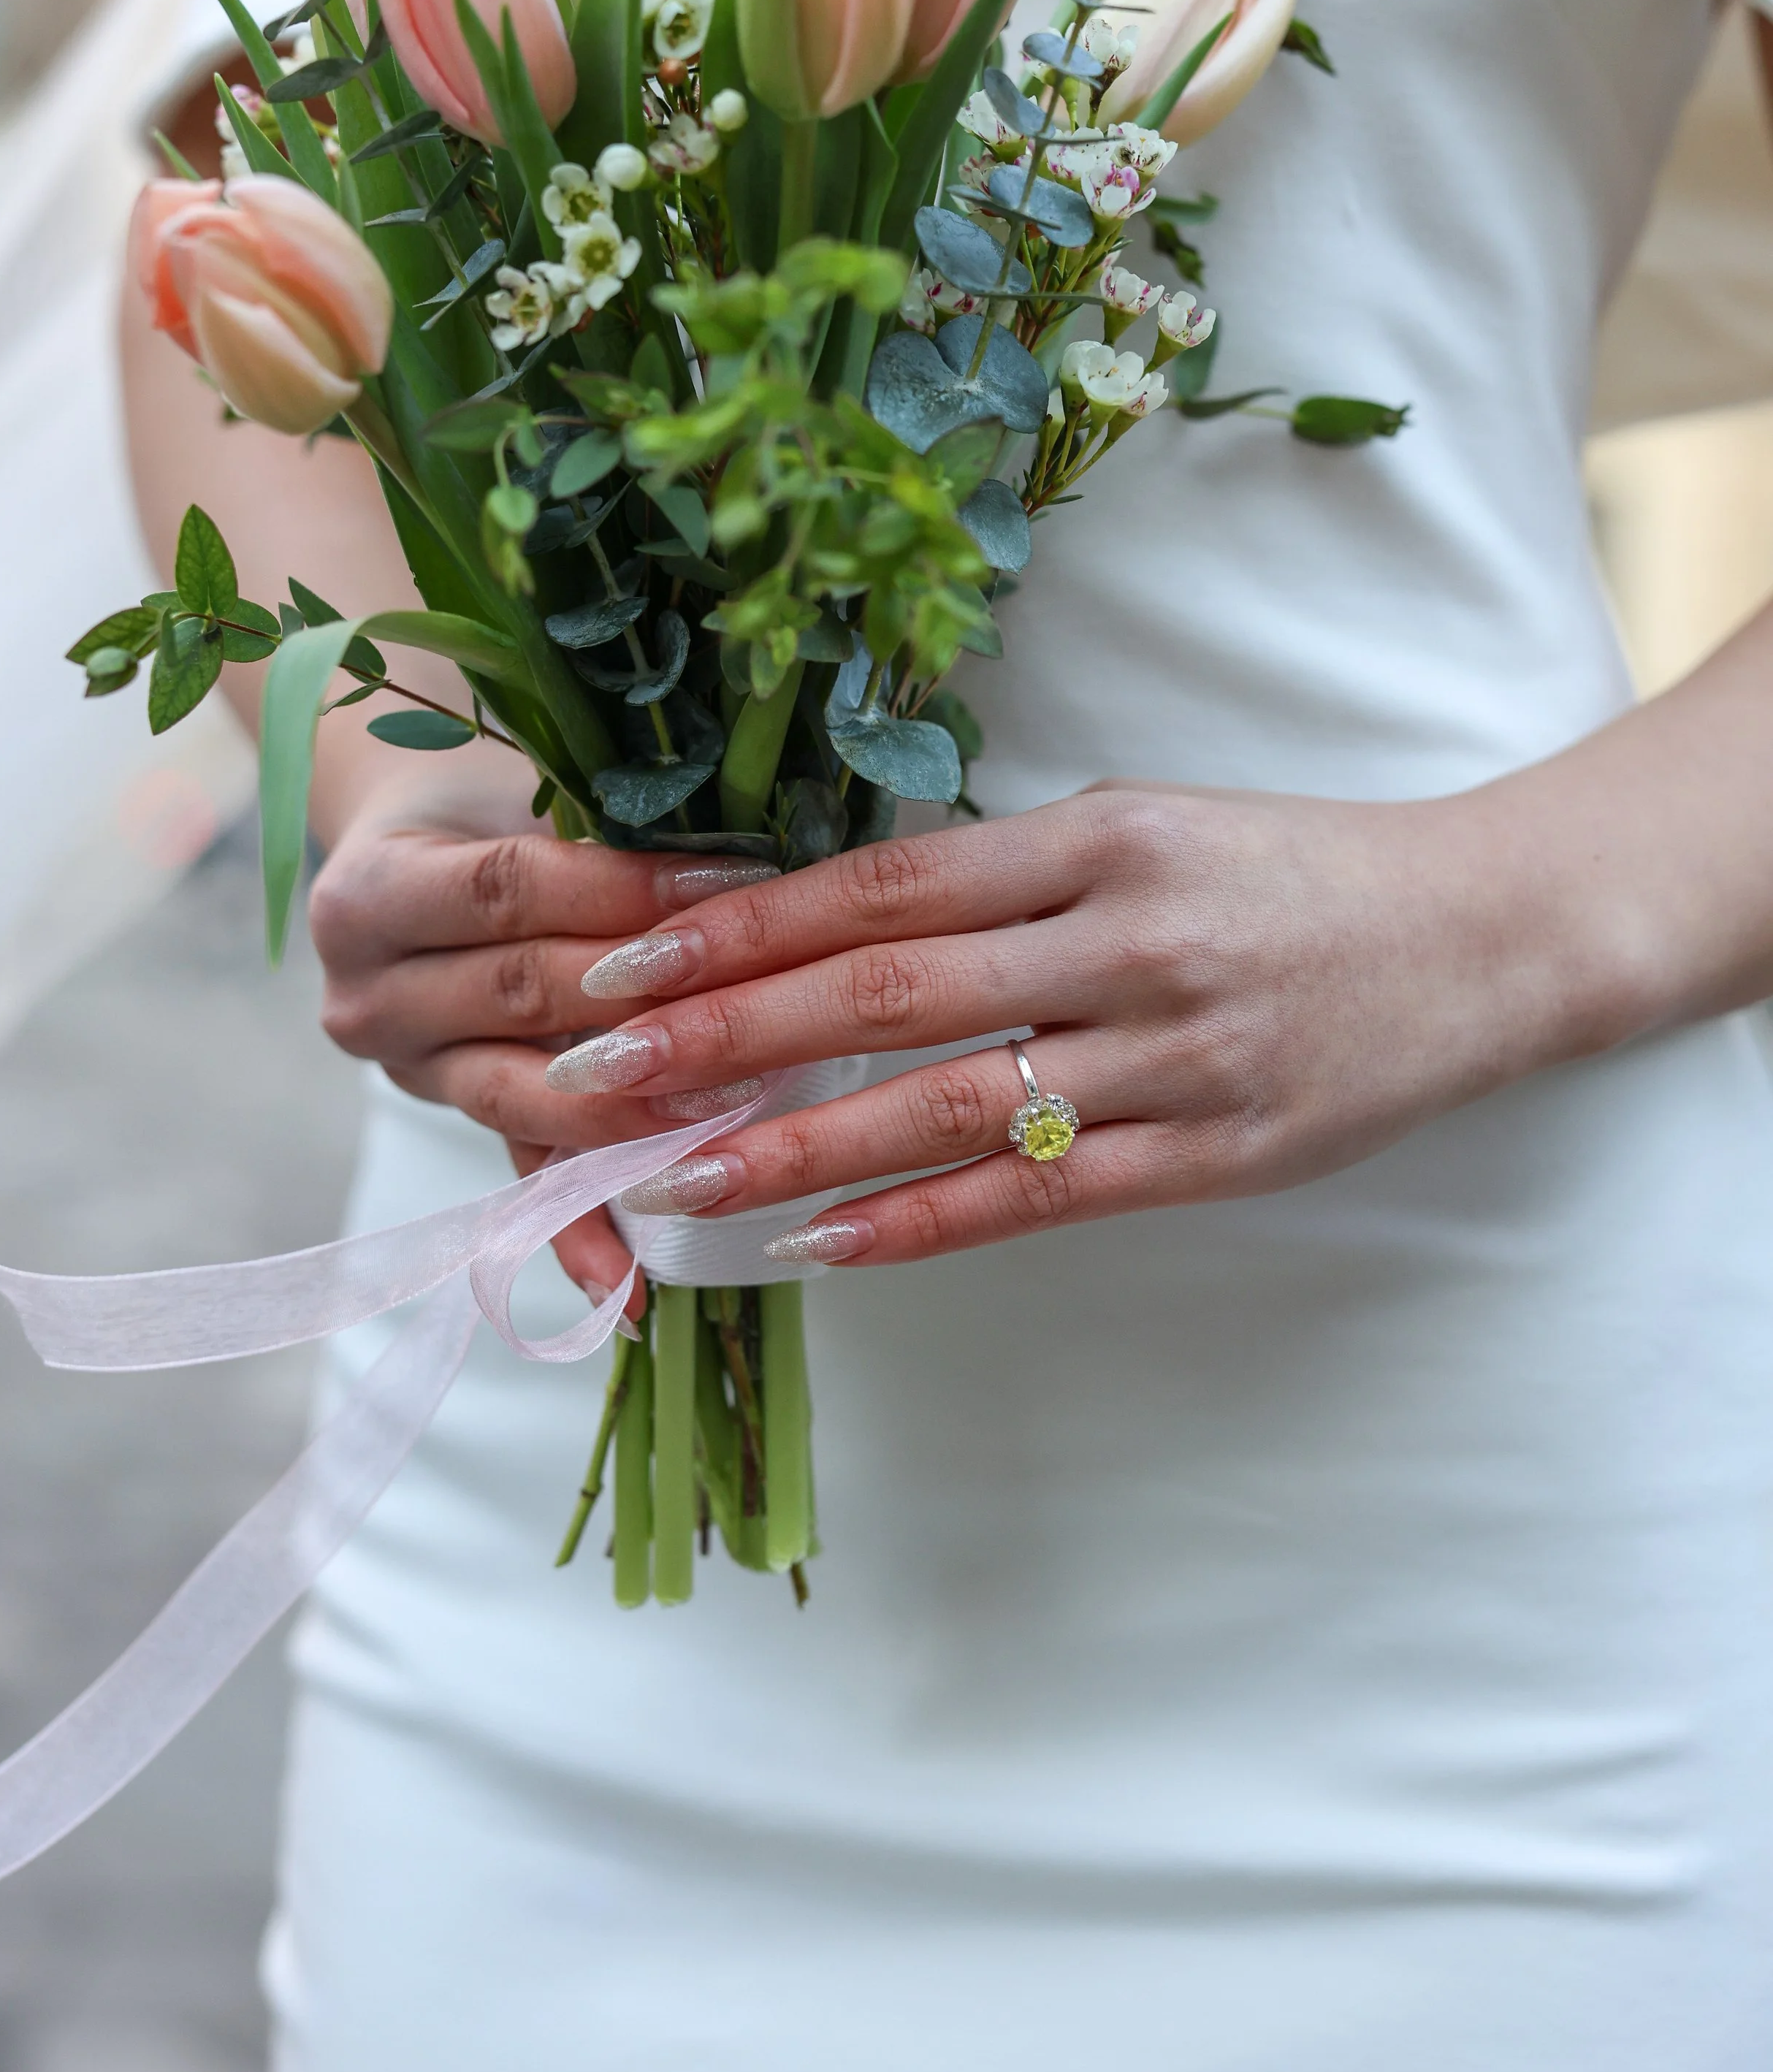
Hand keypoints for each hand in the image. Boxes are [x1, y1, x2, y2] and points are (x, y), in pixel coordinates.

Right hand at [308, 782, 782, 1309]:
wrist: (422, 840)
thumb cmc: (496, 798)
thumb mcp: (523, 788)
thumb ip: (601, 827)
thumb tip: (739, 857)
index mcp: (372, 894)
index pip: (509, 890)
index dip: (621, 891)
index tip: (736, 884)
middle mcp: (369, 994)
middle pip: (521, 994)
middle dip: (645, 1000)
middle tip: (763, 1000)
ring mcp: (408, 1071)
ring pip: (523, 1095)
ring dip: (632, 1109)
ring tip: (734, 1116)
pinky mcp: (456, 1122)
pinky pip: (523, 1177)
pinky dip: (578, 1234)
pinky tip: (632, 1289)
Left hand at [542, 782, 1614, 1265]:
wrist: (1482, 937)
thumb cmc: (1290, 870)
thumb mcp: (1145, 826)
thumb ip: (1004, 874)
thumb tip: (825, 919)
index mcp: (1097, 835)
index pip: (882, 884)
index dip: (740, 926)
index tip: (620, 961)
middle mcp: (1124, 938)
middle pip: (888, 991)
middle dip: (723, 1037)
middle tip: (589, 1076)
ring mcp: (1173, 1052)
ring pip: (950, 1104)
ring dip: (796, 1146)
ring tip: (675, 1178)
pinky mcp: (1214, 1153)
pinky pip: (1042, 1197)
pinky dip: (925, 1222)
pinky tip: (824, 1245)